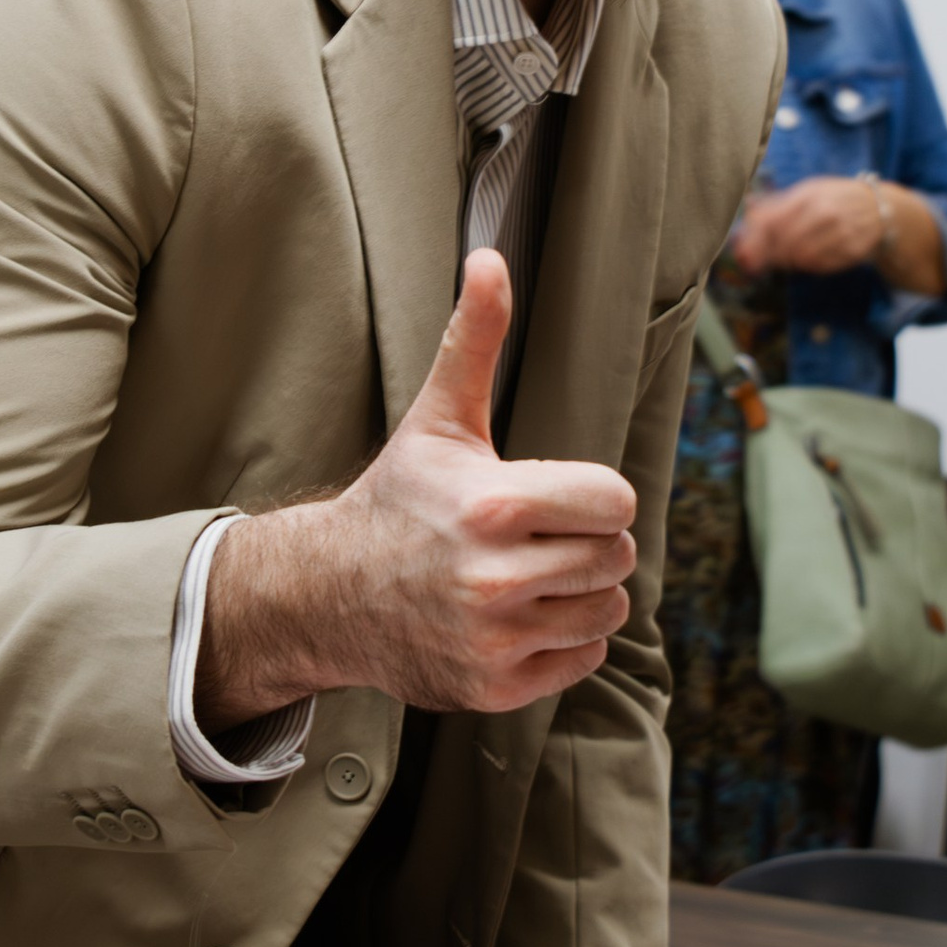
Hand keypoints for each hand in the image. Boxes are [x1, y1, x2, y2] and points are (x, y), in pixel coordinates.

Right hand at [195, 252, 636, 725]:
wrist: (328, 595)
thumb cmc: (397, 499)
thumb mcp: (437, 419)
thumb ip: (476, 339)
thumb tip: (489, 258)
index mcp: (492, 506)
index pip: (615, 502)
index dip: (593, 496)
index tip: (556, 496)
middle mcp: (495, 579)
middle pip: (617, 556)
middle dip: (589, 542)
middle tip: (541, 537)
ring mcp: (494, 640)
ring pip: (607, 611)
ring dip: (583, 593)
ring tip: (532, 575)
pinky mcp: (494, 688)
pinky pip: (583, 662)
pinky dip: (563, 642)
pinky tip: (519, 617)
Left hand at [732, 176, 945, 293]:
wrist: (879, 208)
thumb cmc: (835, 198)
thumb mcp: (808, 191)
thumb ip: (778, 203)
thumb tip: (748, 211)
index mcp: (810, 195)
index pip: (773, 221)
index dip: (755, 241)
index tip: (742, 252)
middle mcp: (825, 213)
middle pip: (785, 242)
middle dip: (767, 256)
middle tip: (756, 262)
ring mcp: (840, 233)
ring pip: (801, 258)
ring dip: (786, 262)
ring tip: (782, 260)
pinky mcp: (852, 252)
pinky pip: (820, 266)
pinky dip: (806, 266)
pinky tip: (803, 261)